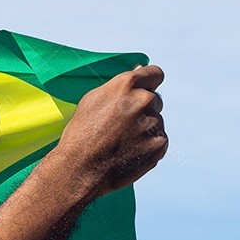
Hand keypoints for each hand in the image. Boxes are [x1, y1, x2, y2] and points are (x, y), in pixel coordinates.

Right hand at [53, 64, 166, 197]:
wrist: (80, 169)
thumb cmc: (81, 134)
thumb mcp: (93, 100)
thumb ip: (120, 86)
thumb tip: (140, 70)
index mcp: (127, 85)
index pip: (155, 74)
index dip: (149, 83)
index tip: (145, 90)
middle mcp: (144, 100)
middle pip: (154, 100)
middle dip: (142, 110)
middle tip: (121, 127)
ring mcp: (154, 123)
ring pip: (156, 122)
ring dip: (144, 130)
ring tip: (121, 144)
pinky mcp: (160, 144)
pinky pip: (159, 140)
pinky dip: (148, 146)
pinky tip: (128, 153)